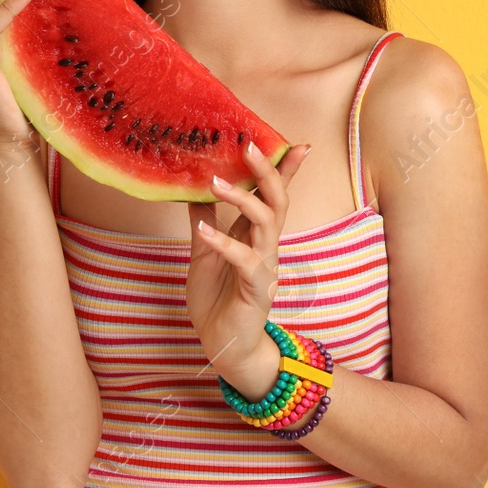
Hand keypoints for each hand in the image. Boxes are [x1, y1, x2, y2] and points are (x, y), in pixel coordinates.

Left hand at [187, 140, 312, 394]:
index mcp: (256, 235)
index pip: (274, 195)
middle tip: (249, 146)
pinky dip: (224, 243)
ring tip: (216, 182)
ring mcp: (265, 266)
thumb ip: (204, 222)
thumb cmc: (217, 299)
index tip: (296, 142)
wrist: (224, 345)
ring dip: (243, 200)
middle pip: (277, 201)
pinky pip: (245, 260)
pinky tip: (204, 232)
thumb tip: (191, 189)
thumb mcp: (203, 254)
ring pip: (266, 224)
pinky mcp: (257, 289)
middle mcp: (267, 246)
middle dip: (269, 172)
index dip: (285, 169)